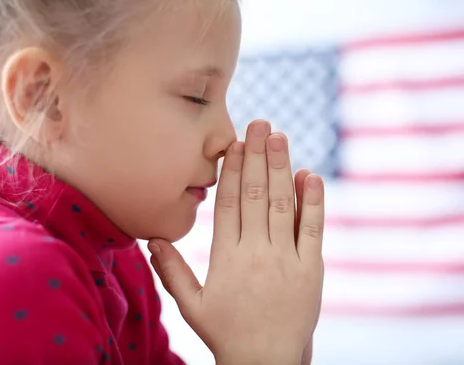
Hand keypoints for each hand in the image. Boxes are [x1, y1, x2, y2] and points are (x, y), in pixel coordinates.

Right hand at [148, 120, 324, 364]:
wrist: (266, 362)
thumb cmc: (227, 332)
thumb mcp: (192, 305)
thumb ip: (171, 271)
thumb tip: (151, 238)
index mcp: (225, 258)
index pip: (227, 204)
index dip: (232, 170)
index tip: (234, 143)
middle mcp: (255, 253)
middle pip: (253, 195)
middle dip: (257, 156)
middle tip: (260, 123)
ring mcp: (285, 259)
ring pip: (281, 204)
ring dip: (281, 167)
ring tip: (279, 136)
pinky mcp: (311, 268)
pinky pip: (312, 228)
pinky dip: (312, 200)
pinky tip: (310, 174)